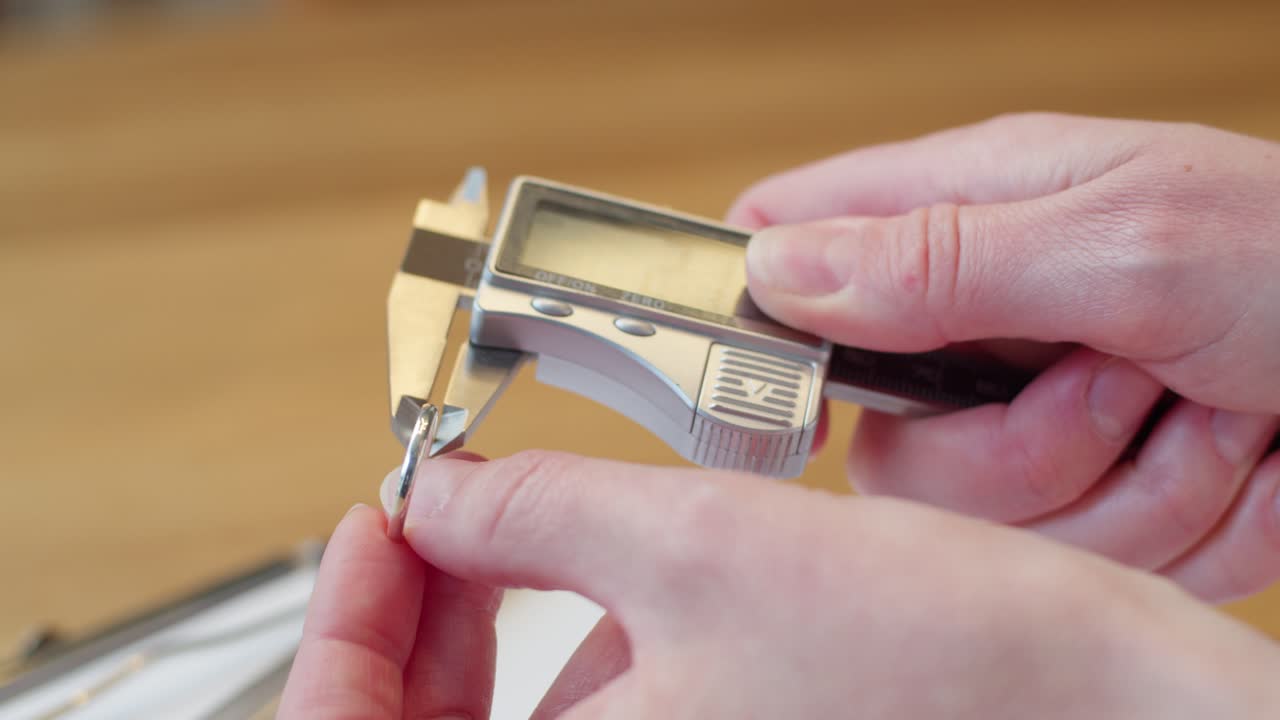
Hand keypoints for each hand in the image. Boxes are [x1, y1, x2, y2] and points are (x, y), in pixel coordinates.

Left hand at [297, 451, 1278, 718]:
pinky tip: (600, 575)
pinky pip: (591, 716)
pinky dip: (567, 642)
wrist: (1085, 693)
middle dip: (410, 618)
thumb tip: (442, 492)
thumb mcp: (692, 543)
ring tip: (513, 526)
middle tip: (427, 514)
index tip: (373, 521)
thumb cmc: (933, 658)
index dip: (344, 626)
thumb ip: (532, 508)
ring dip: (490, 621)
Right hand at [728, 112, 1279, 601]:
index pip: (791, 242)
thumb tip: (777, 264)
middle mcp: (989, 316)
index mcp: (972, 208)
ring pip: (998, 526)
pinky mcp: (1103, 493)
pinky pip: (1091, 562)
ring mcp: (1043, 413)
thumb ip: (938, 258)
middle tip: (1117, 381)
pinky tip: (1241, 454)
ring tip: (1211, 408)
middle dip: (1021, 453)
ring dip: (1131, 487)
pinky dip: (1187, 527)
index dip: (765, 317)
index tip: (805, 391)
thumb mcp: (1124, 241)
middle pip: (890, 447)